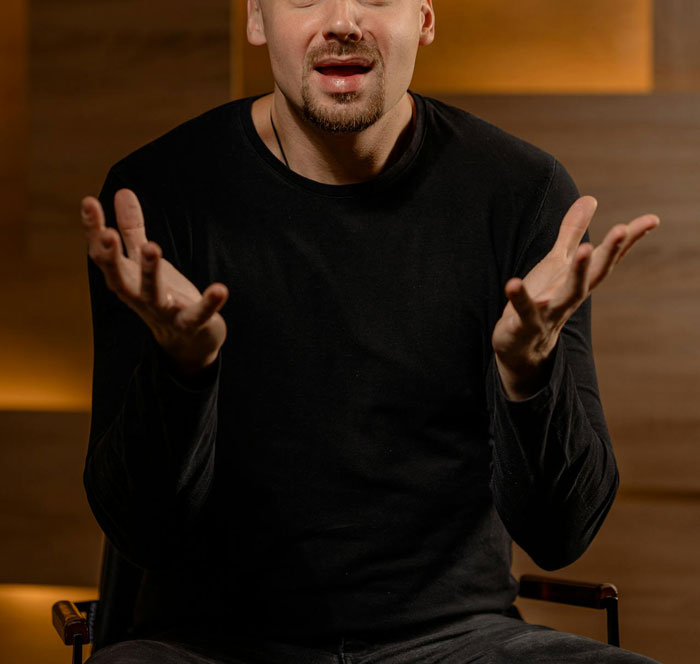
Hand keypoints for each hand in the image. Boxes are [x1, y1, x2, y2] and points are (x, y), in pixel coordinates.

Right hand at [82, 188, 228, 374]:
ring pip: (153, 294)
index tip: (89, 202)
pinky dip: (208, 304)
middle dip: (111, 258)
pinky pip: (198, 315)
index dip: (94, 230)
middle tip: (108, 235)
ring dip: (150, 272)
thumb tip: (122, 192)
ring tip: (153, 247)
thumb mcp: (145, 262)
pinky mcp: (190, 324)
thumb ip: (134, 230)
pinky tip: (220, 289)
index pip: (104, 255)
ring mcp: (163, 312)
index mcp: (127, 279)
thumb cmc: (164, 295)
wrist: (187, 343)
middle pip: (118, 279)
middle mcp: (139, 297)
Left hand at [492, 196, 659, 399]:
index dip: (628, 241)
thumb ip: (571, 234)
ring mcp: (549, 313)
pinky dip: (519, 298)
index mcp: (578, 281)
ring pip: (568, 295)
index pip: (607, 259)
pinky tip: (512, 282)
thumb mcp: (556, 264)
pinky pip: (523, 312)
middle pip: (595, 276)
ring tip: (587, 249)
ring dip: (579, 273)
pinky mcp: (523, 325)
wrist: (521, 349)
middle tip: (623, 228)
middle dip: (609, 253)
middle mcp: (568, 297)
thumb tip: (590, 198)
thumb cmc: (541, 301)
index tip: (651, 220)